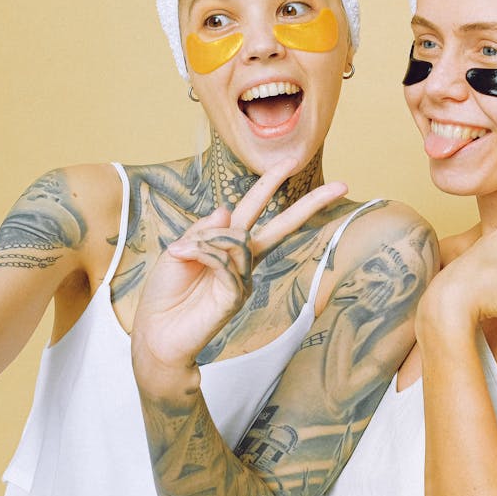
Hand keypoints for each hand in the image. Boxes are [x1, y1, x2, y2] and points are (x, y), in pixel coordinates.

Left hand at [131, 160, 345, 386]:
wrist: (157, 332)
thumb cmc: (166, 291)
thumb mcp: (179, 249)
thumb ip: (203, 230)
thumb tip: (227, 207)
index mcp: (228, 244)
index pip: (255, 208)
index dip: (270, 184)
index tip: (290, 163)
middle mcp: (243, 259)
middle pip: (281, 227)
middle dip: (309, 205)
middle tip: (340, 187)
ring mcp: (244, 279)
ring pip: (238, 240)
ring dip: (205, 241)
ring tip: (181, 253)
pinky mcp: (237, 296)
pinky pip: (226, 263)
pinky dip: (204, 255)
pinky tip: (186, 258)